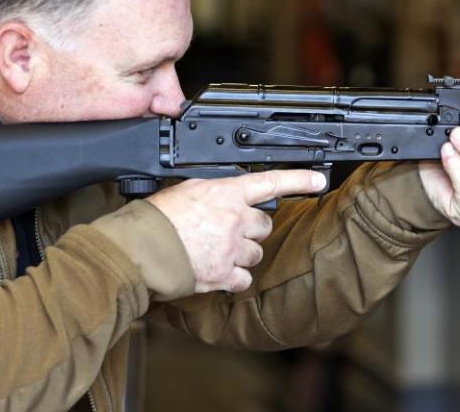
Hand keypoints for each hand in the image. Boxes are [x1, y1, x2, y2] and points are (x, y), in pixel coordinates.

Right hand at [146, 170, 326, 293]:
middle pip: (264, 224)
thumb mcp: (186, 190)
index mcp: (226, 193)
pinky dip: (234, 278)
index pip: (271, 182)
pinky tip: (220, 272)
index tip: (318, 181)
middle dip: (251, 228)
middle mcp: (235, 219)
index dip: (299, 180)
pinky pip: (244, 278)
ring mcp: (232, 248)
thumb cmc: (156, 219)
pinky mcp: (224, 274)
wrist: (141, 249)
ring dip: (243, 253)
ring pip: (256, 252)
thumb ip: (213, 192)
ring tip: (219, 251)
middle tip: (229, 230)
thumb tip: (223, 196)